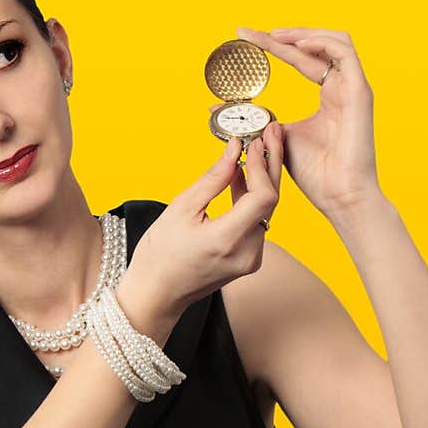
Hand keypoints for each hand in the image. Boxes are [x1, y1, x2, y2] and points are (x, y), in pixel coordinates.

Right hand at [123, 123, 282, 323]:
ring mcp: (251, 259)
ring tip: (253, 149)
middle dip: (271, 164)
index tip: (255, 141)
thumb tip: (235, 149)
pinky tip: (242, 178)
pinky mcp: (249, 260)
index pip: (263, 197)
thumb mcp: (182, 209)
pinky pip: (257, 222)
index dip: (263, 165)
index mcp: (228, 240)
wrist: (157, 295)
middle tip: (268, 133)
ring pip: (266, 211)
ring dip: (261, 180)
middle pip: (271, 201)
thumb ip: (213, 179)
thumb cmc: (160, 255)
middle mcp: (247, 253)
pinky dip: (252, 199)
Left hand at [234, 25, 382, 219]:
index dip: (273, 46)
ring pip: (334, 41)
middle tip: (248, 33)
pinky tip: (297, 46)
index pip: (300, 60)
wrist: (340, 196)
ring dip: (302, 33)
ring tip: (274, 36)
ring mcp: (353, 88)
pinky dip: (321, 43)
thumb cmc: (315, 174)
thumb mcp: (279, 140)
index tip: (243, 37)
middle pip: (314, 46)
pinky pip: (345, 53)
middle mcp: (342, 87)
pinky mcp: (360, 92)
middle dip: (281, 36)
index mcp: (328, 96)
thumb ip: (261, 121)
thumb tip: (221, 110)